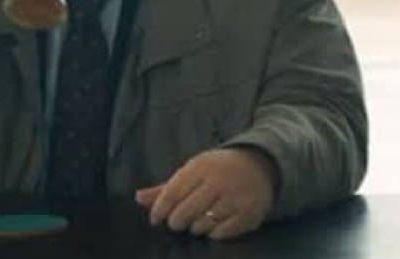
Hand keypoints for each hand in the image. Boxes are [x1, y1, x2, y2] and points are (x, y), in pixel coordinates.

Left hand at [135, 148, 277, 240]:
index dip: (159, 210)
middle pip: (184, 213)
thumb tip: (137, 198)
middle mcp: (218, 181)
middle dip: (176, 222)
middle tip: (178, 221)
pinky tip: (214, 224)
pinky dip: (213, 233)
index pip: (172, 193)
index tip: (156, 219)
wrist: (261, 166)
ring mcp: (234, 198)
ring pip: (201, 225)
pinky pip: (220, 233)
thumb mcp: (194, 170)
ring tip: (199, 220)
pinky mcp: (248, 213)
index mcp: (201, 167)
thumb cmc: (219, 169)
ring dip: (195, 227)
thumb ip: (166, 187)